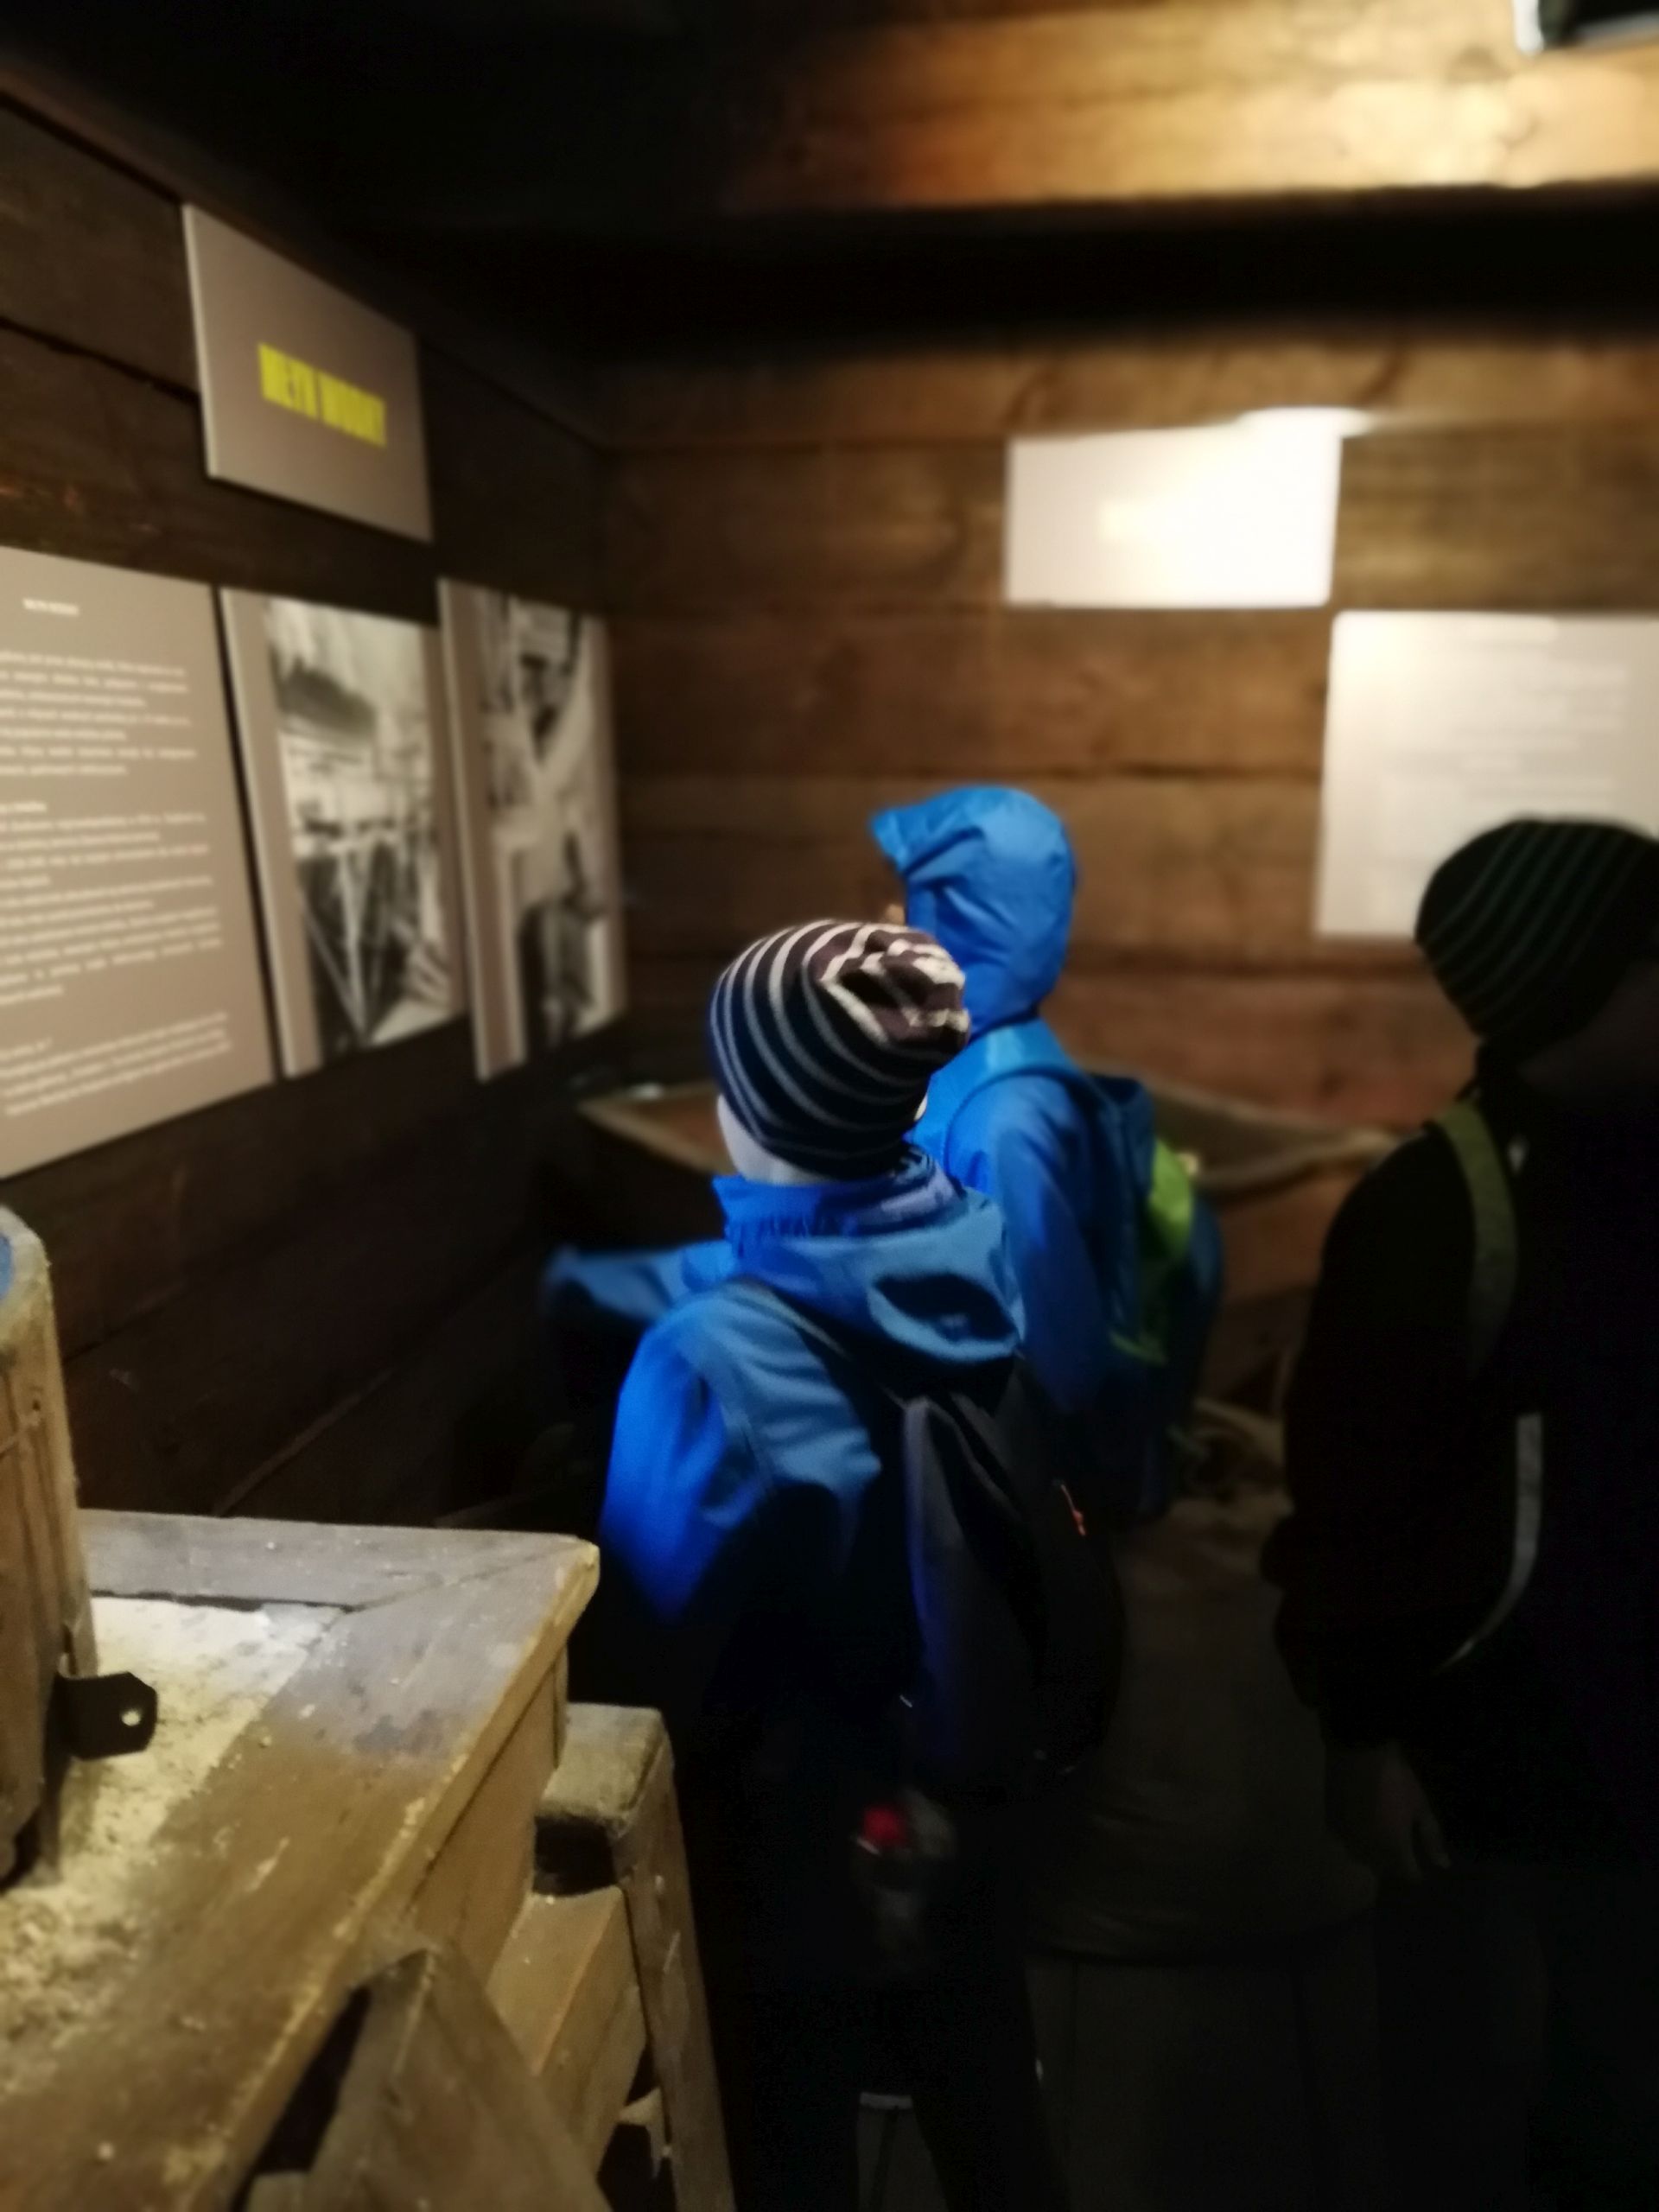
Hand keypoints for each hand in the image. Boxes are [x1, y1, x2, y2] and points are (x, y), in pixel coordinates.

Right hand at [1325, 1739, 1450, 1883]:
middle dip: (1394, 1864)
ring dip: (1373, 1854)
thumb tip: (1442, 1865)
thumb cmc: (1396, 1779)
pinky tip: (1360, 1826)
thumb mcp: (1420, 1806)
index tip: (1421, 1865)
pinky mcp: (1332, 1823)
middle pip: (1383, 1869)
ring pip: (1362, 1857)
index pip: (1408, 1874)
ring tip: (1380, 1840)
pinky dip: (1354, 1840)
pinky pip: (1345, 1842)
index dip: (1416, 1871)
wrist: (1359, 1751)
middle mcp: (1369, 1850)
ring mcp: (1347, 1838)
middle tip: (1402, 1849)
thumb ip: (1431, 1838)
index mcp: (1394, 1847)